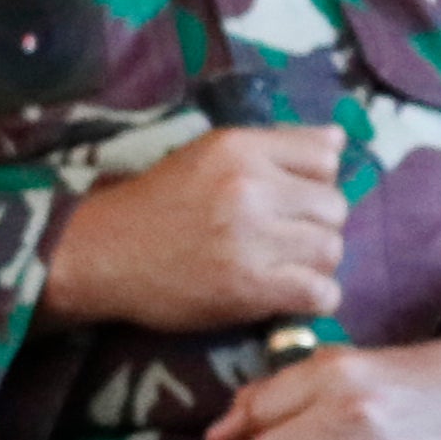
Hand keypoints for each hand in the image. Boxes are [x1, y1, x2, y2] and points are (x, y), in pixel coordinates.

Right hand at [43, 124, 346, 333]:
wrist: (100, 255)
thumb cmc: (154, 205)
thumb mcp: (208, 155)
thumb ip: (272, 146)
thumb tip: (340, 141)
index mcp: (239, 148)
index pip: (326, 156)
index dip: (313, 182)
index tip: (286, 202)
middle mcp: (249, 187)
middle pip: (333, 207)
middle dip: (315, 226)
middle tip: (281, 241)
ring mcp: (250, 238)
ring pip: (331, 249)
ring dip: (313, 264)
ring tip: (281, 268)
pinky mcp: (248, 285)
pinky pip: (320, 292)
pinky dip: (312, 298)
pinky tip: (286, 295)